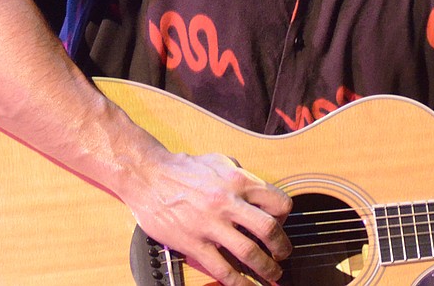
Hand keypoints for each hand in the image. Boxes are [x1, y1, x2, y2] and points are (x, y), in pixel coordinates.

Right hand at [126, 150, 292, 285]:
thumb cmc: (182, 168)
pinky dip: (238, 282)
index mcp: (238, 181)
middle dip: (282, 246)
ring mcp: (211, 225)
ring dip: (266, 267)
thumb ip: (241, 174)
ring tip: (272, 274)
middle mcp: (228, 202)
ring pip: (249, 252)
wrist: (148, 176)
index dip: (285, 217)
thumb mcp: (219, 160)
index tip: (282, 224)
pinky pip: (222, 268)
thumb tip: (257, 189)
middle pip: (269, 229)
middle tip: (284, 255)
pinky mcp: (194, 243)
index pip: (277, 202)